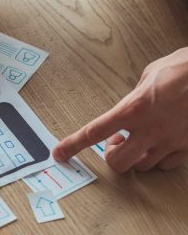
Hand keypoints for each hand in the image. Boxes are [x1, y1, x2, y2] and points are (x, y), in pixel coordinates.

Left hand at [54, 48, 187, 171]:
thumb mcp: (150, 75)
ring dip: (135, 156)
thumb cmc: (184, 68)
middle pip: (117, 162)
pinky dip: (158, 159)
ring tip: (141, 139)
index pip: (94, 132)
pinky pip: (165, 165)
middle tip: (117, 143)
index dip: (73, 145)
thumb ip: (134, 96)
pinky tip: (161, 144)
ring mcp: (171, 141)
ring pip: (142, 166)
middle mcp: (150, 129)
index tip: (59, 153)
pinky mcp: (187, 147)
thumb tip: (129, 107)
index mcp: (133, 108)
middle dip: (113, 156)